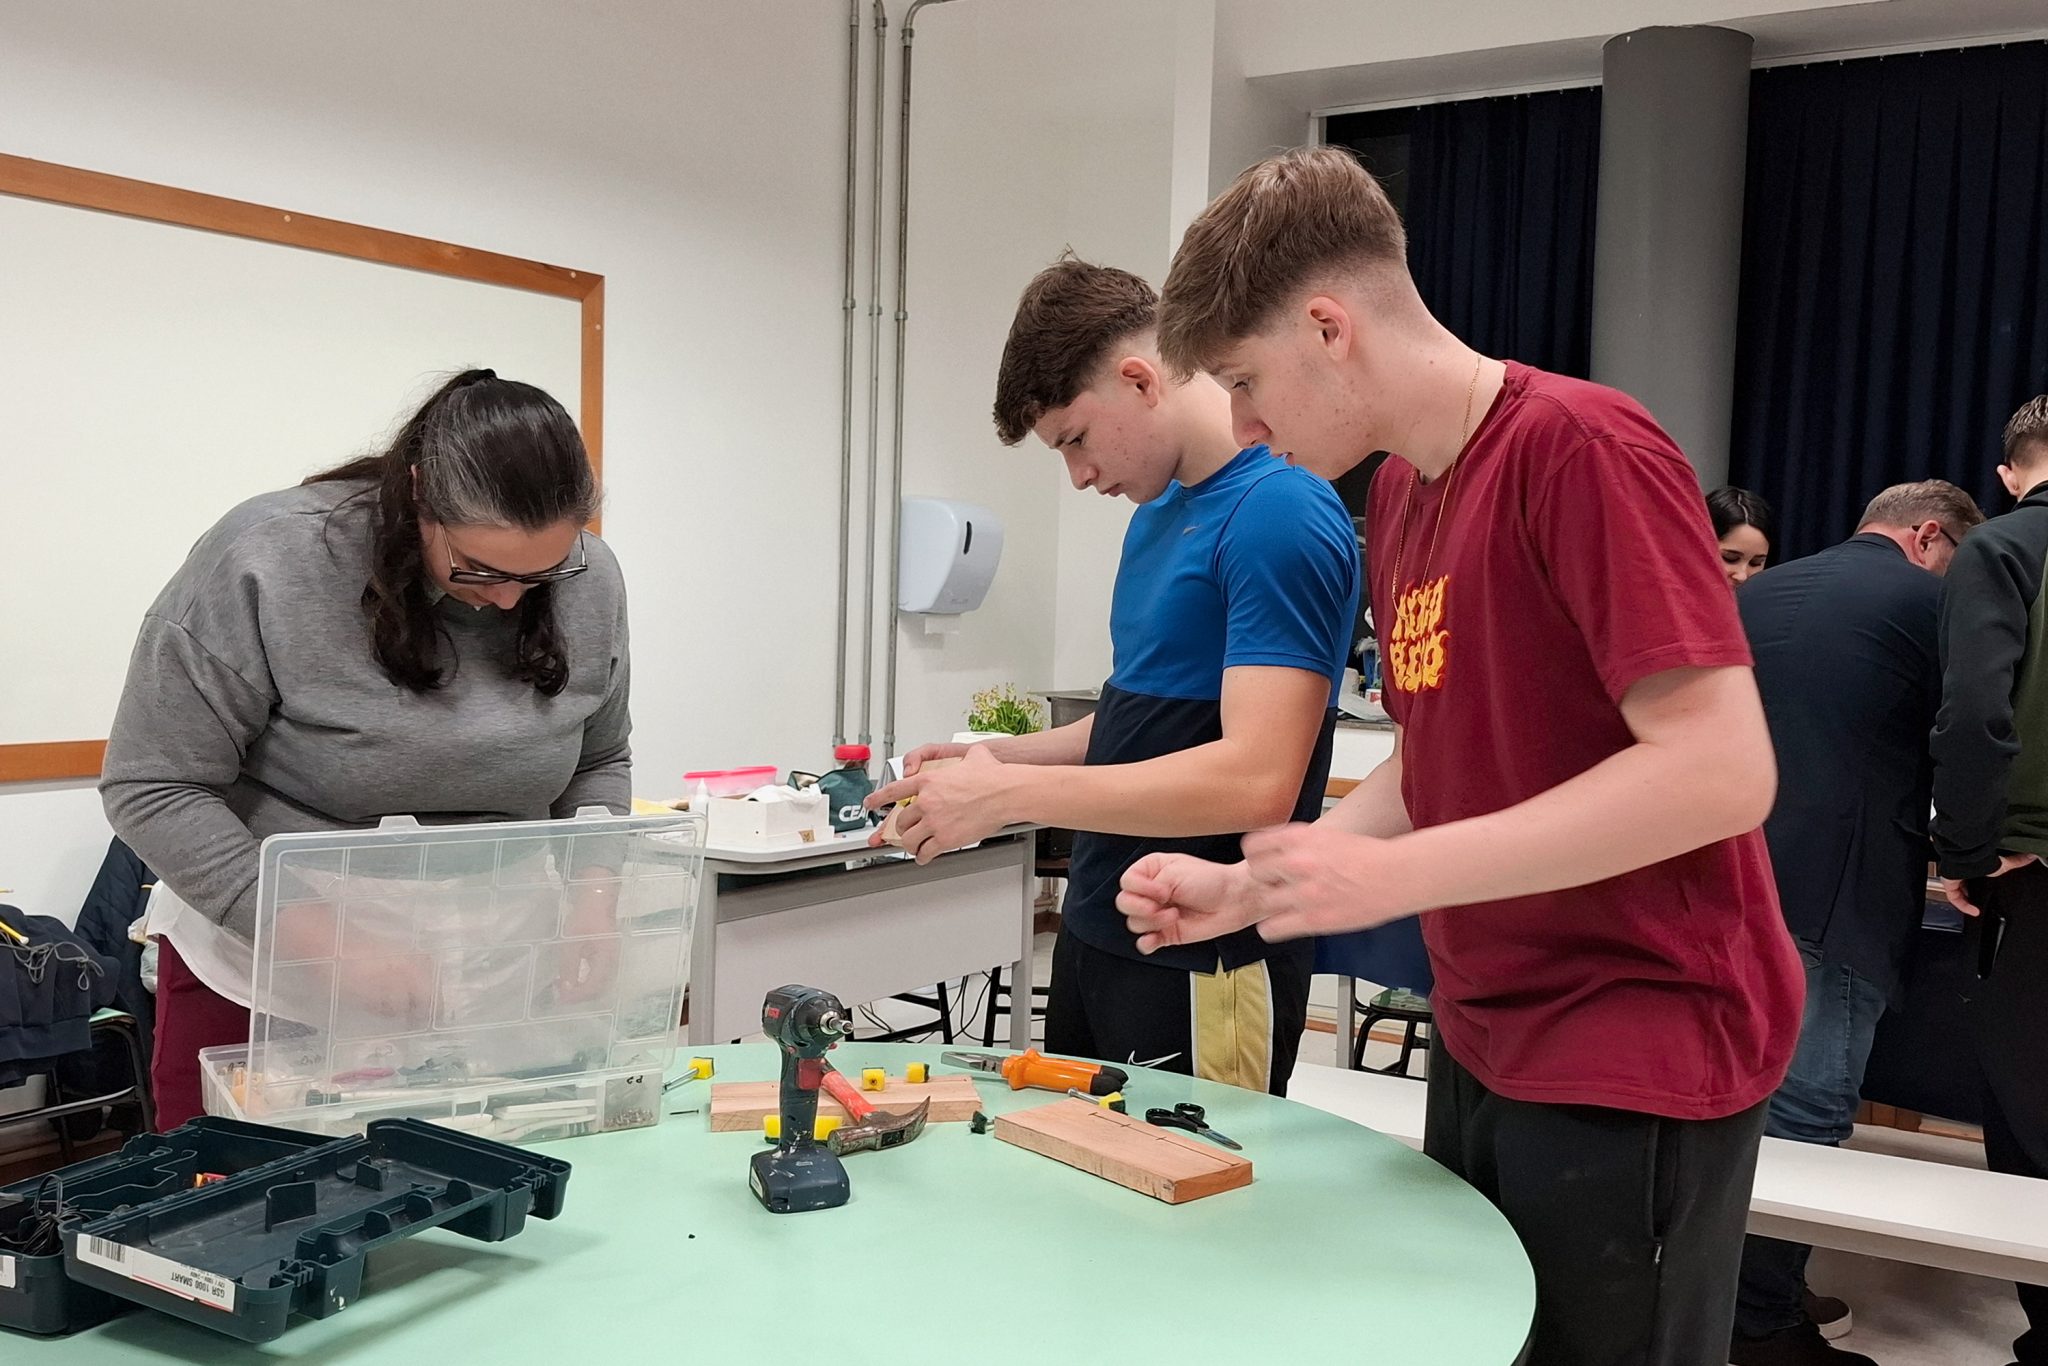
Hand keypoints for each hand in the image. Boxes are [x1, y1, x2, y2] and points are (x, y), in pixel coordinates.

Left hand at [555, 882, 621, 1003]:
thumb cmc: (585, 915)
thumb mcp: (572, 941)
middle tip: (559, 996)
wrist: (598, 895)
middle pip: (599, 989)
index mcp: (607, 958)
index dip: (577, 996)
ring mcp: (610, 959)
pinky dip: (584, 981)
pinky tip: (570, 978)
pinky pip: (596, 975)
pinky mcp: (604, 955)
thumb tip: (566, 989)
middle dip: (579, 996)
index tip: (560, 999)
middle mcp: (612, 962)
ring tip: (563, 989)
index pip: (594, 987)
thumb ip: (569, 966)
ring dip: (581, 990)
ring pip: (598, 984)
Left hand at [864, 744, 1015, 863]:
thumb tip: (973, 753)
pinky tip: (923, 857)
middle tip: (905, 830)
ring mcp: (935, 821)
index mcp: (928, 781)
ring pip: (910, 839)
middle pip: (902, 820)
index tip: (870, 803)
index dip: (878, 799)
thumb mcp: (975, 755)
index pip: (894, 791)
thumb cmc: (994, 776)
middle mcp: (927, 802)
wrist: (1006, 793)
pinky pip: (926, 852)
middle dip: (902, 827)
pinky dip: (922, 857)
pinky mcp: (946, 839)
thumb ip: (966, 756)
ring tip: (913, 847)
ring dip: (909, 845)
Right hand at [1117, 855, 1256, 953]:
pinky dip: (1147, 943)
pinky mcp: (1166, 933)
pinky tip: (1156, 939)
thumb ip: (1150, 886)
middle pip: (1125, 904)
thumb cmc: (1210, 880)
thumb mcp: (1175, 872)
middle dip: (1143, 907)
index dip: (1141, 889)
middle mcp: (1151, 892)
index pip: (1126, 882)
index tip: (1163, 890)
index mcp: (1151, 871)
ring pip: (1134, 924)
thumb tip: (1140, 906)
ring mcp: (1157, 914)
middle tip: (1163, 905)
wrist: (1233, 900)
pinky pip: (1144, 943)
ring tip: (1175, 915)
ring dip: (1154, 922)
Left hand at [1241, 823, 1427, 940]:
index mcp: (1300, 838)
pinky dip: (1273, 927)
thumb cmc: (1369, 857)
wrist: (1396, 876)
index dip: (1256, 856)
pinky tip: (1282, 923)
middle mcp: (1298, 862)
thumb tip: (1279, 847)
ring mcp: (1303, 892)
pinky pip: (1272, 928)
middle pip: (1255, 872)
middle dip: (1263, 879)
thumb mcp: (1328, 837)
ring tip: (1282, 904)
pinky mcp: (1312, 919)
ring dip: (1270, 903)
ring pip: (1262, 901)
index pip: (1253, 845)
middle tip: (1274, 884)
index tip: (1260, 862)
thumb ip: (1300, 842)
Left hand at [1941, 852, 2038, 916]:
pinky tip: (1973, 911)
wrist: (1967, 857)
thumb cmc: (1982, 857)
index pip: (1973, 876)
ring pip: (1958, 891)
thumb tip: (2029, 857)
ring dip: (1966, 900)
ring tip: (1976, 909)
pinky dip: (1963, 906)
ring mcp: (1953, 876)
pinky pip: (1954, 898)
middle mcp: (1961, 870)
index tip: (1986, 891)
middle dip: (1971, 893)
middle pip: (1964, 884)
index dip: (1979, 884)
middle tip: (1980, 901)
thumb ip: (2015, 861)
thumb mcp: (2002, 864)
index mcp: (1972, 865)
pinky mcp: (1948, 883)